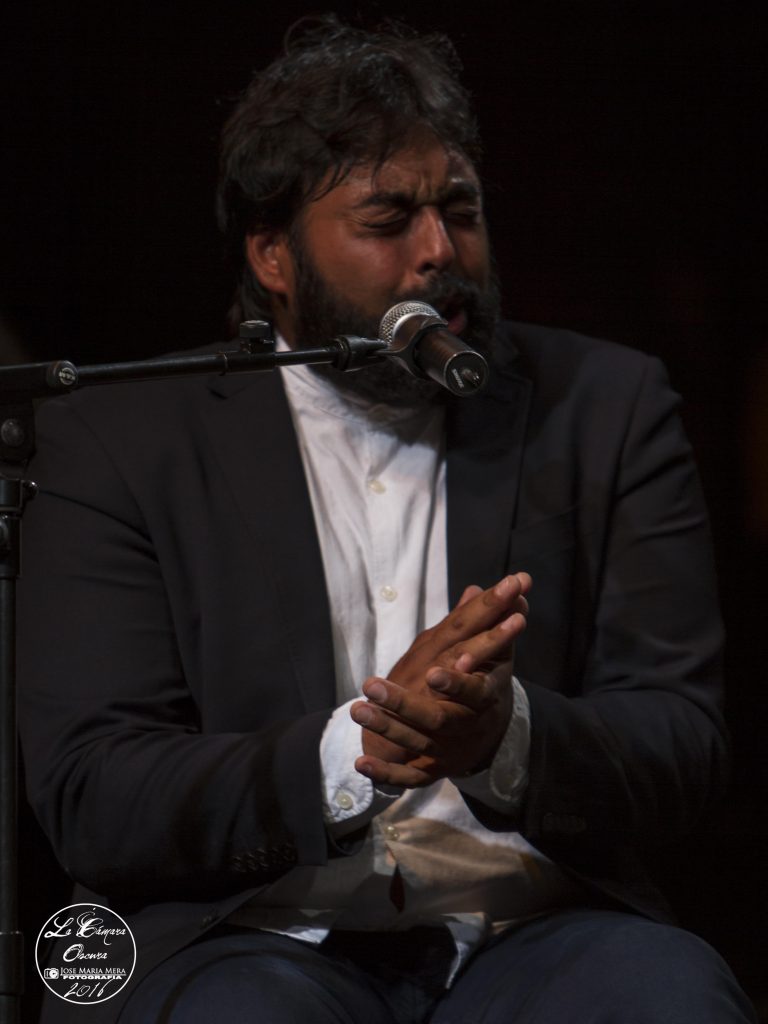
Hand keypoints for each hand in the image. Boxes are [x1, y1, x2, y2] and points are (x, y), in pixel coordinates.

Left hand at [350, 573, 530, 786]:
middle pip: (436, 718)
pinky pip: (408, 776)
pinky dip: (386, 773)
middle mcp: (466, 724)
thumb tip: (509, 582)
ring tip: (357, 709)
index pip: (474, 692)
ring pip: (416, 741)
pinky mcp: (431, 769)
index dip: (456, 685)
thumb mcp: (494, 653)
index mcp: (485, 695)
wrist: (487, 734)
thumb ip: (494, 621)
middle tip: (371, 684)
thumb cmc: (485, 680)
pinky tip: (361, 763)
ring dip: (386, 728)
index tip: (432, 673)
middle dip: (403, 705)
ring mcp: (448, 749)